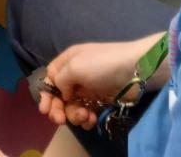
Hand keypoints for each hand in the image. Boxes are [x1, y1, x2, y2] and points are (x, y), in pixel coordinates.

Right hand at [39, 36, 166, 128]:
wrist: (136, 70)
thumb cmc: (103, 65)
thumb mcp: (75, 66)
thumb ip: (60, 79)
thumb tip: (61, 92)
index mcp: (68, 61)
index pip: (50, 78)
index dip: (45, 94)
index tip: (45, 109)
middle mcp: (76, 74)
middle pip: (59, 96)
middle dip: (58, 109)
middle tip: (60, 120)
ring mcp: (88, 88)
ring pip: (72, 107)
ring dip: (74, 115)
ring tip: (85, 115)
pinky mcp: (100, 101)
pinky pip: (86, 113)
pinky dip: (86, 118)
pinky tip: (92, 118)